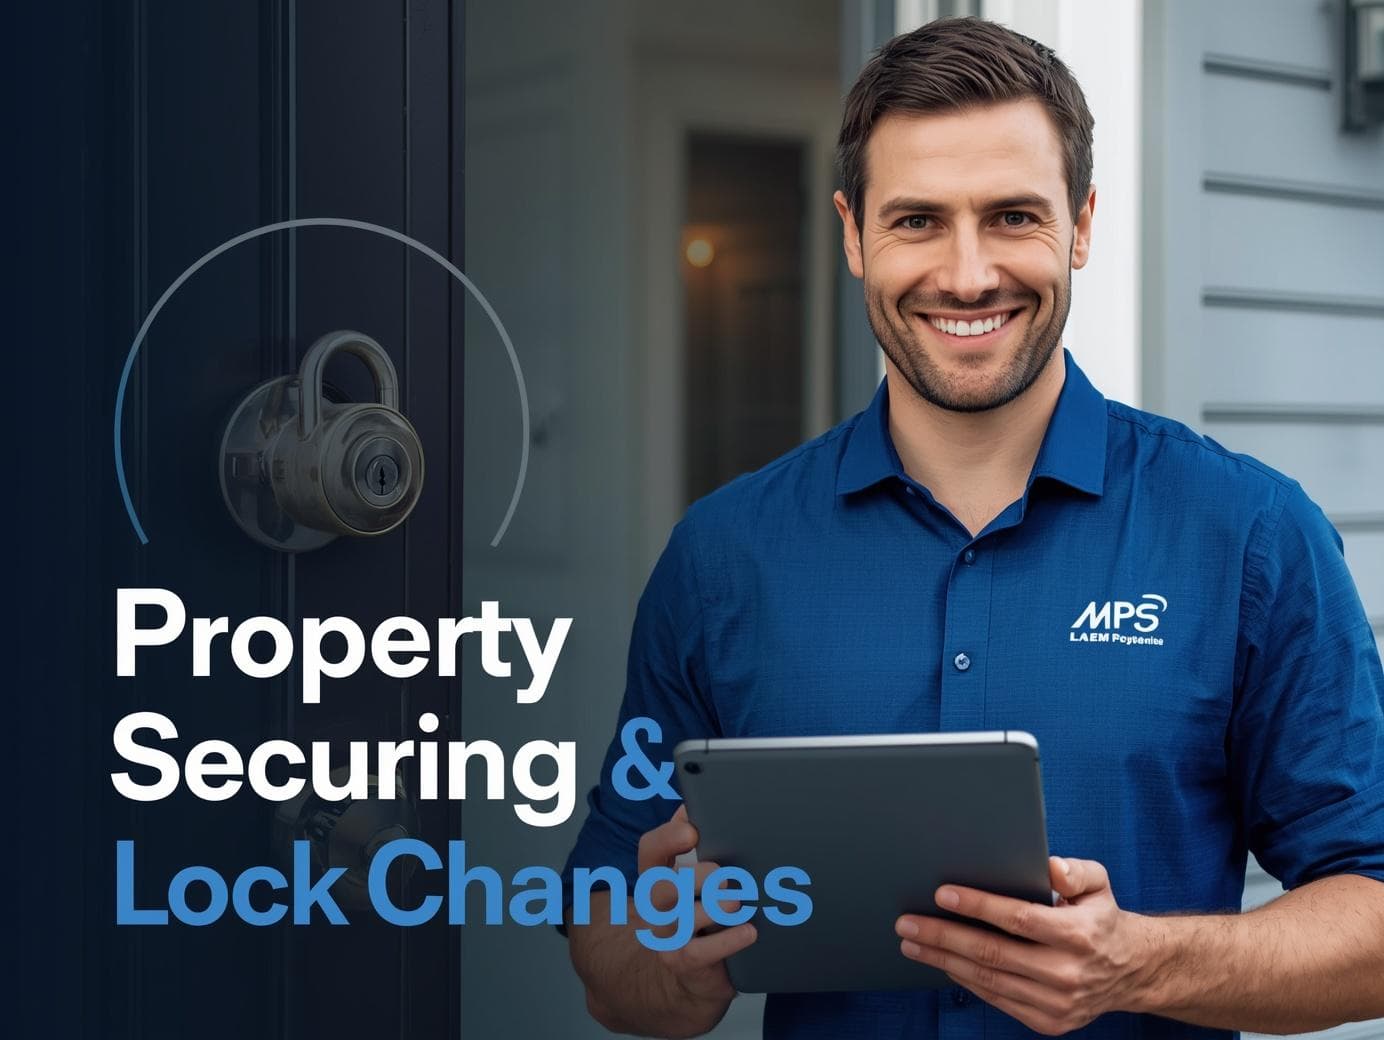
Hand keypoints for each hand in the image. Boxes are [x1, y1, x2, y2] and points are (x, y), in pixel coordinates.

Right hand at [637, 805, 757, 1008]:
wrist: (690, 972)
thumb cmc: (698, 911)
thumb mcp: (695, 875)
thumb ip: (697, 841)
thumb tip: (696, 804)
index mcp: (659, 875)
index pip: (650, 851)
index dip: (667, 839)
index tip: (691, 830)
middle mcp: (657, 906)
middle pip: (663, 888)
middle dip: (695, 879)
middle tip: (724, 875)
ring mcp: (667, 937)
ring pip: (680, 920)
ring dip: (711, 909)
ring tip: (736, 903)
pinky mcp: (684, 963)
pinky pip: (699, 954)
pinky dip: (726, 942)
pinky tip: (749, 932)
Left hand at [895, 856, 1155, 1034]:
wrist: (1131, 971)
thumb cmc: (1101, 918)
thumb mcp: (1098, 883)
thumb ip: (1073, 871)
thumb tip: (1047, 866)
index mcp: (1079, 935)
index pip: (1019, 919)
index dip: (978, 906)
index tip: (942, 894)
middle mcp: (1068, 973)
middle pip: (993, 953)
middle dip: (944, 936)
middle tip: (907, 923)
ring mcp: (1057, 1003)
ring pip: (988, 980)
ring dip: (944, 961)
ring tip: (912, 944)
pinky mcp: (1048, 1022)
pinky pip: (997, 1000)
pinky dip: (966, 981)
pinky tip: (944, 963)